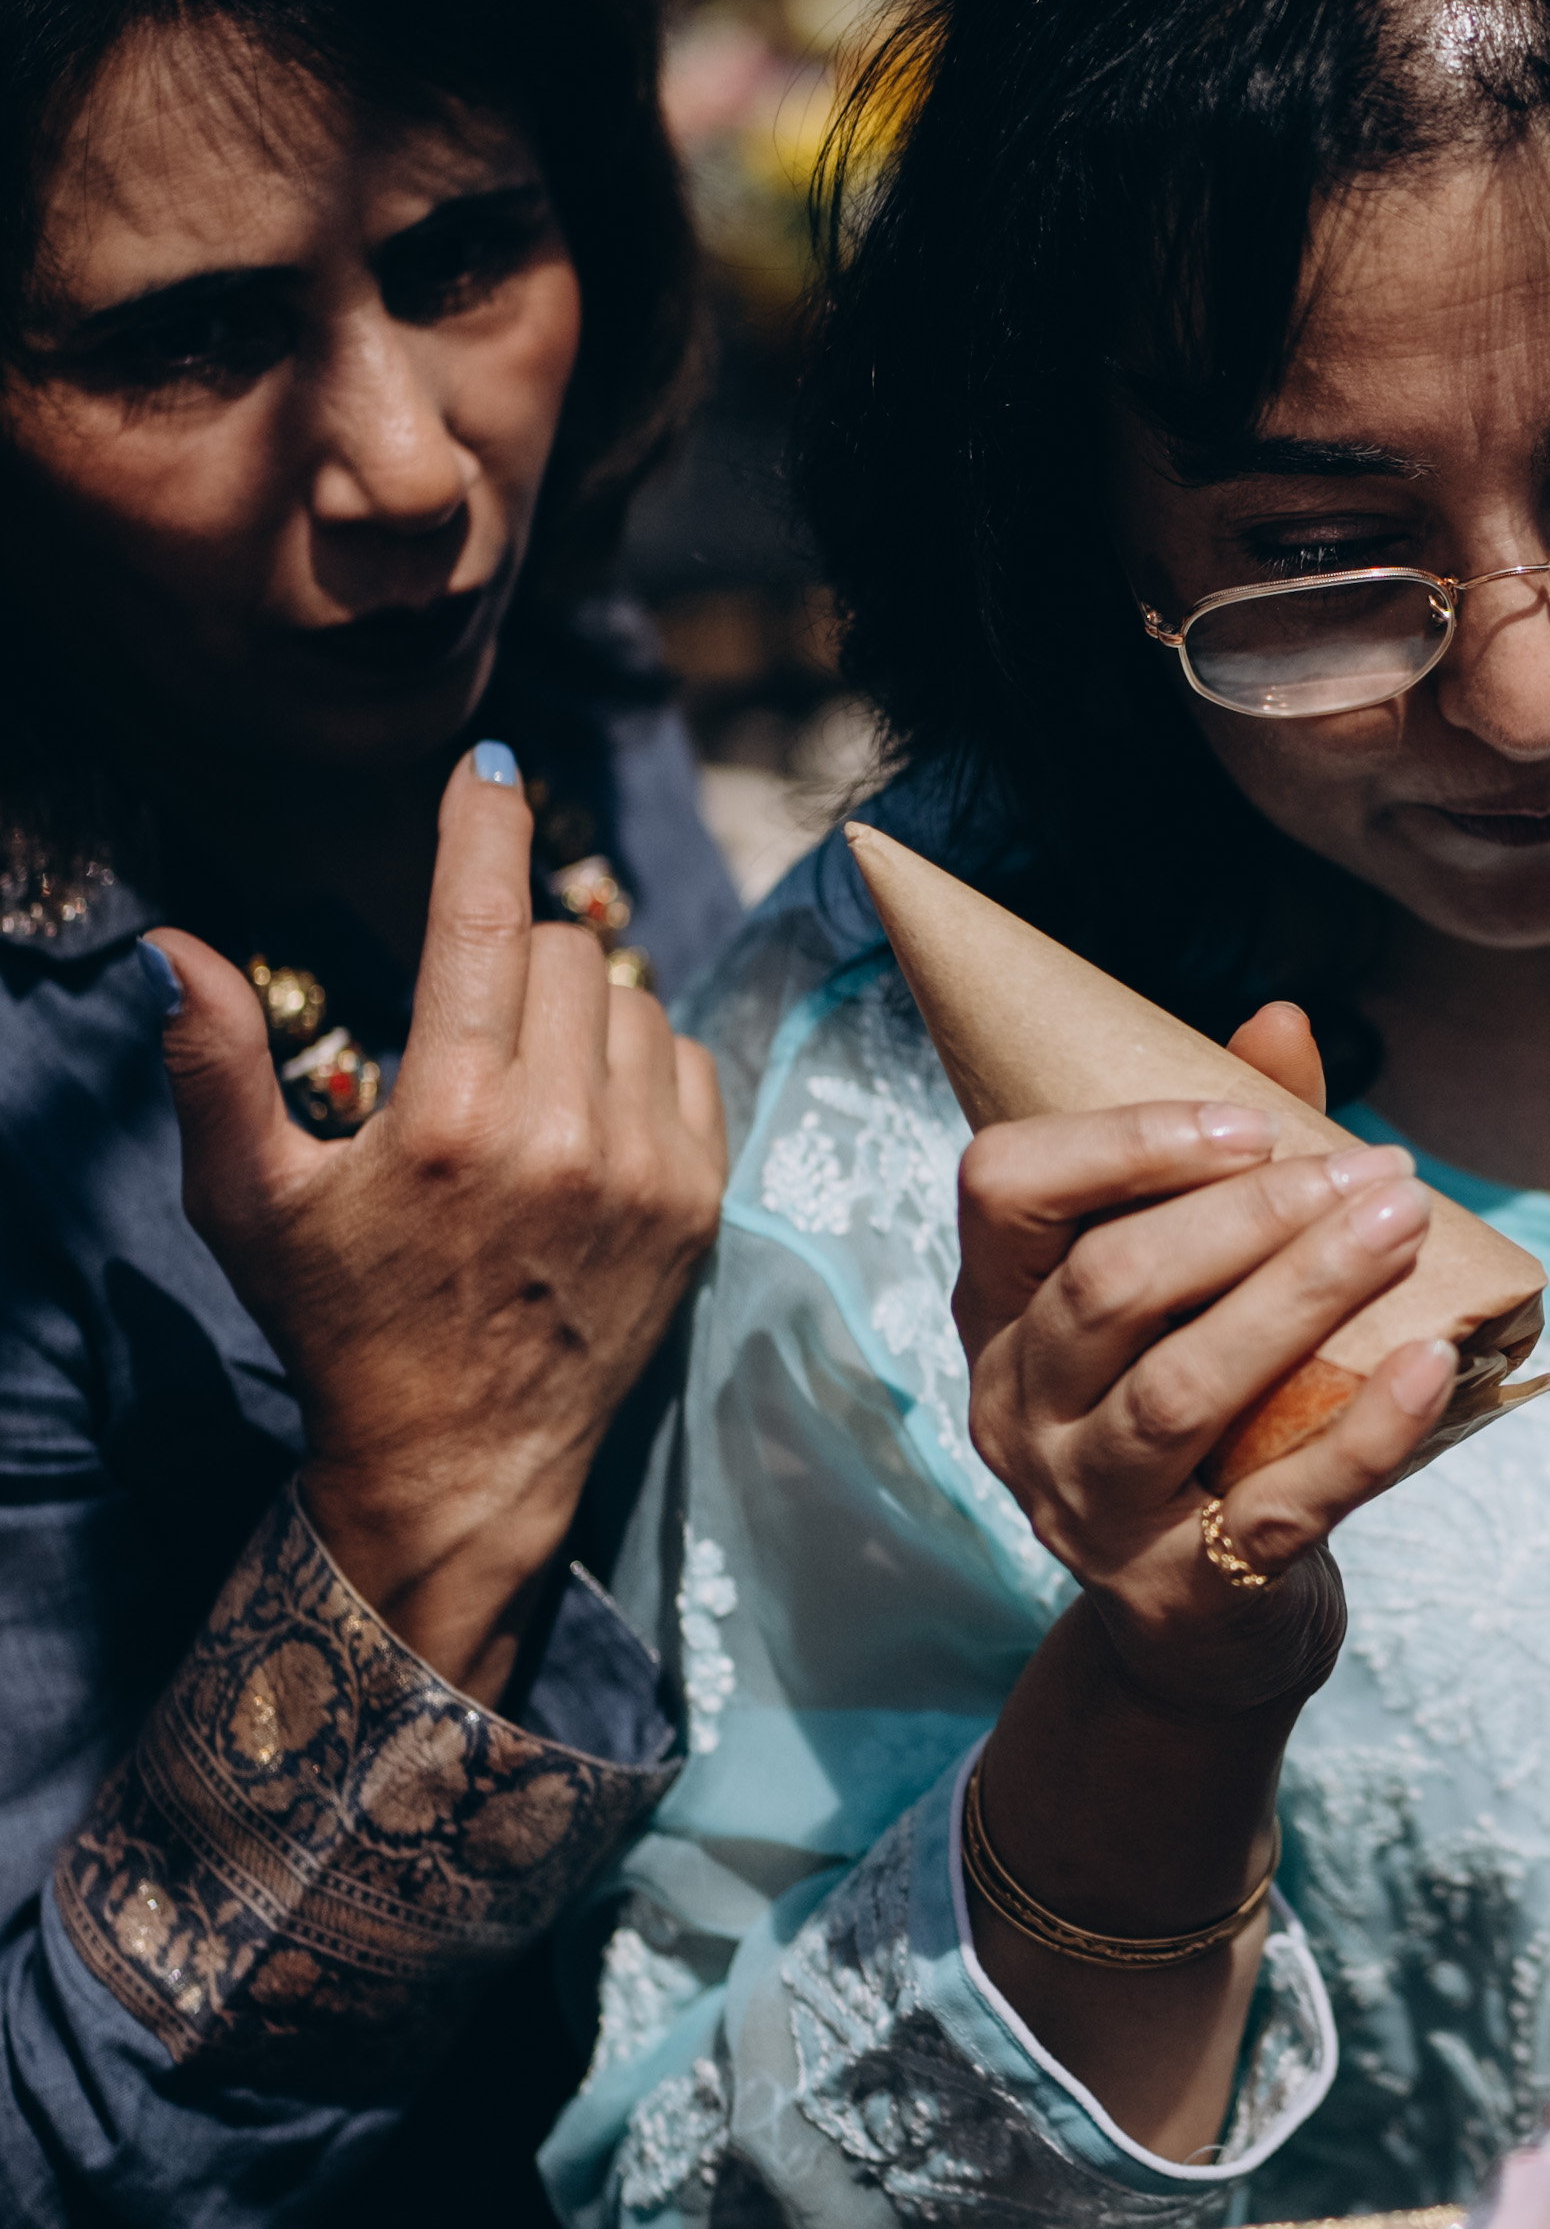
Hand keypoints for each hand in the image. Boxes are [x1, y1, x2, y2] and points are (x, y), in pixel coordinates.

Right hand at [157, 746, 725, 1703]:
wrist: (460, 1460)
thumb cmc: (339, 1323)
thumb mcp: (248, 1201)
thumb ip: (214, 1065)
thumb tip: (172, 948)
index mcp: (447, 1119)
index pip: (478, 920)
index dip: (480, 826)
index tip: (488, 767)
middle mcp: (558, 1133)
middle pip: (559, 946)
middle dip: (505, 954)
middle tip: (461, 1020)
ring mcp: (644, 1168)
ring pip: (628, 996)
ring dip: (574, 1007)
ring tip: (517, 1076)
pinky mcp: (698, 1200)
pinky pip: (685, 1057)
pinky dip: (636, 1059)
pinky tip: (582, 1109)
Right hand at [953, 1062, 1453, 1726]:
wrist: (1204, 1632)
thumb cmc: (1209, 1422)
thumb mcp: (1196, 1295)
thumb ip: (1230, 1162)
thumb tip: (1280, 1021)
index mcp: (1006, 1313)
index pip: (1004, 1189)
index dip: (1122, 1142)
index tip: (1250, 1122)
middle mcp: (1019, 1409)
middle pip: (1108, 1284)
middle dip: (1250, 1214)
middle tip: (1379, 1174)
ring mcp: (1087, 1510)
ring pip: (1180, 1388)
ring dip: (1304, 1293)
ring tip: (1405, 1227)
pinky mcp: (1181, 1589)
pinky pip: (1277, 1501)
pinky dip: (1366, 1430)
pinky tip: (1435, 1362)